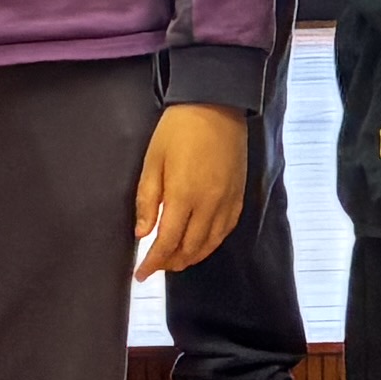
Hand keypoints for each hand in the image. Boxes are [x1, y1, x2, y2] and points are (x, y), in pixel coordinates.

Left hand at [132, 104, 250, 276]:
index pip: (167, 242)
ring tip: (176, 261)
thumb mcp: (153, 161)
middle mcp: (209, 204)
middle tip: (156, 267)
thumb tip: (142, 234)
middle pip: (190, 248)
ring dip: (192, 257)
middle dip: (171, 263)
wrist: (216, 105)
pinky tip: (201, 244)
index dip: (153, 263)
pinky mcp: (239, 195)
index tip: (141, 274)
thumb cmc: (178, 130)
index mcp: (184, 196)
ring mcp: (227, 201)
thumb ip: (147, 200)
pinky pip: (226, 230)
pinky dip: (212, 243)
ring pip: (210, 243)